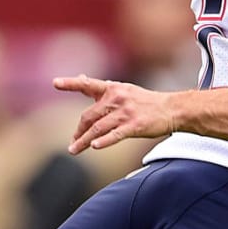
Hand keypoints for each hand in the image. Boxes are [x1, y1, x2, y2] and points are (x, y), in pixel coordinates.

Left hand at [54, 76, 172, 153]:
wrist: (172, 109)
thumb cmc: (145, 101)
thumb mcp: (123, 90)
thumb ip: (102, 88)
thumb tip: (82, 78)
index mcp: (112, 88)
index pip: (87, 84)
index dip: (70, 83)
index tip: (55, 82)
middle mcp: (117, 98)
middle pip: (89, 116)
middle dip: (78, 131)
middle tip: (72, 143)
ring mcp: (126, 112)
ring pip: (98, 128)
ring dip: (83, 141)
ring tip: (74, 150)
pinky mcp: (134, 126)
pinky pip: (115, 135)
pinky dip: (103, 141)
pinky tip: (94, 146)